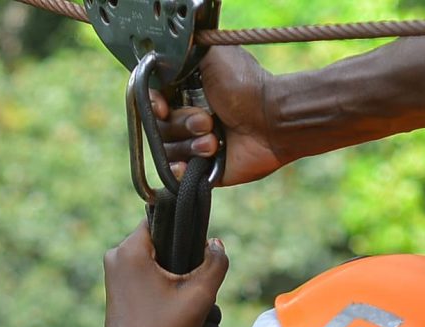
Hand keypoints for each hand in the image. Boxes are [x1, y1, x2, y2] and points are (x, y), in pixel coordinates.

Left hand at [98, 226, 230, 326]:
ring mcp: (113, 272)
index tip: (198, 252)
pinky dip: (159, 283)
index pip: (162, 219)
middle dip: (179, 256)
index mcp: (130, 248)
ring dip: (171, 272)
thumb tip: (216, 244)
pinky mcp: (115, 288)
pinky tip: (170, 303)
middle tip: (192, 282)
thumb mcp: (199, 296)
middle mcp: (116, 254)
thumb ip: (215, 263)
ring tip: (182, 295)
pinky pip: (143, 273)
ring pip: (152, 258)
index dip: (185, 232)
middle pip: (159, 240)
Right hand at [151, 49, 286, 185]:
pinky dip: (181, 170)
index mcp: (185, 91)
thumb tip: (161, 61)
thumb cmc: (245, 85)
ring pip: (166, 151)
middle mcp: (186, 118)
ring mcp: (193, 145)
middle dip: (180, 124)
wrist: (272, 120)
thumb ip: (183, 52)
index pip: (152, 101)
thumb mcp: (212, 55)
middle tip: (206, 120)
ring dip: (189, 144)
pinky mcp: (202, 170)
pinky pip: (175, 176)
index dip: (153, 105)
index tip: (164, 107)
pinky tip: (199, 159)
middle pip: (157, 127)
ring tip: (215, 140)